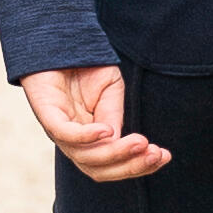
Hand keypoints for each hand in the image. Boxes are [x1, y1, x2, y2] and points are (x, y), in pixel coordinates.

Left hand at [21, 61, 170, 185]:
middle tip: (155, 154)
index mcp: (90, 140)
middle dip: (130, 167)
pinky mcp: (47, 115)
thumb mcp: (110, 93)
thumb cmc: (85, 69)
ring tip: (141, 143)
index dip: (139, 165)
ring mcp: (59, 130)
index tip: (165, 155)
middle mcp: (73, 141)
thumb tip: (117, 140)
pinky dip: (87, 137)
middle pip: (98, 170)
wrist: (61, 43)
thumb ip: (115, 117)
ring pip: (85, 157)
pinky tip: (107, 130)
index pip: (112, 165)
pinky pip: (66, 134)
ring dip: (116, 153)